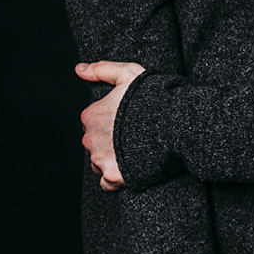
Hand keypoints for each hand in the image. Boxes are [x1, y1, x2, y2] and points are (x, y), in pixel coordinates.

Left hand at [75, 60, 146, 190]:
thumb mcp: (128, 74)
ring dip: (112, 159)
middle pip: (94, 144)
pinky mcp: (113, 176)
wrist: (175, 123)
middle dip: (110, 141)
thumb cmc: (152, 97)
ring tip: (135, 150)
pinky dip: (116, 178)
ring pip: (99, 163)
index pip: (93, 123)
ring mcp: (100, 159)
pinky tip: (131, 166)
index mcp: (90, 116)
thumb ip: (102, 69)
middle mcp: (89, 139)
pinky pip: (107, 183)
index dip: (111, 121)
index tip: (127, 120)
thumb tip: (79, 69)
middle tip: (133, 135)